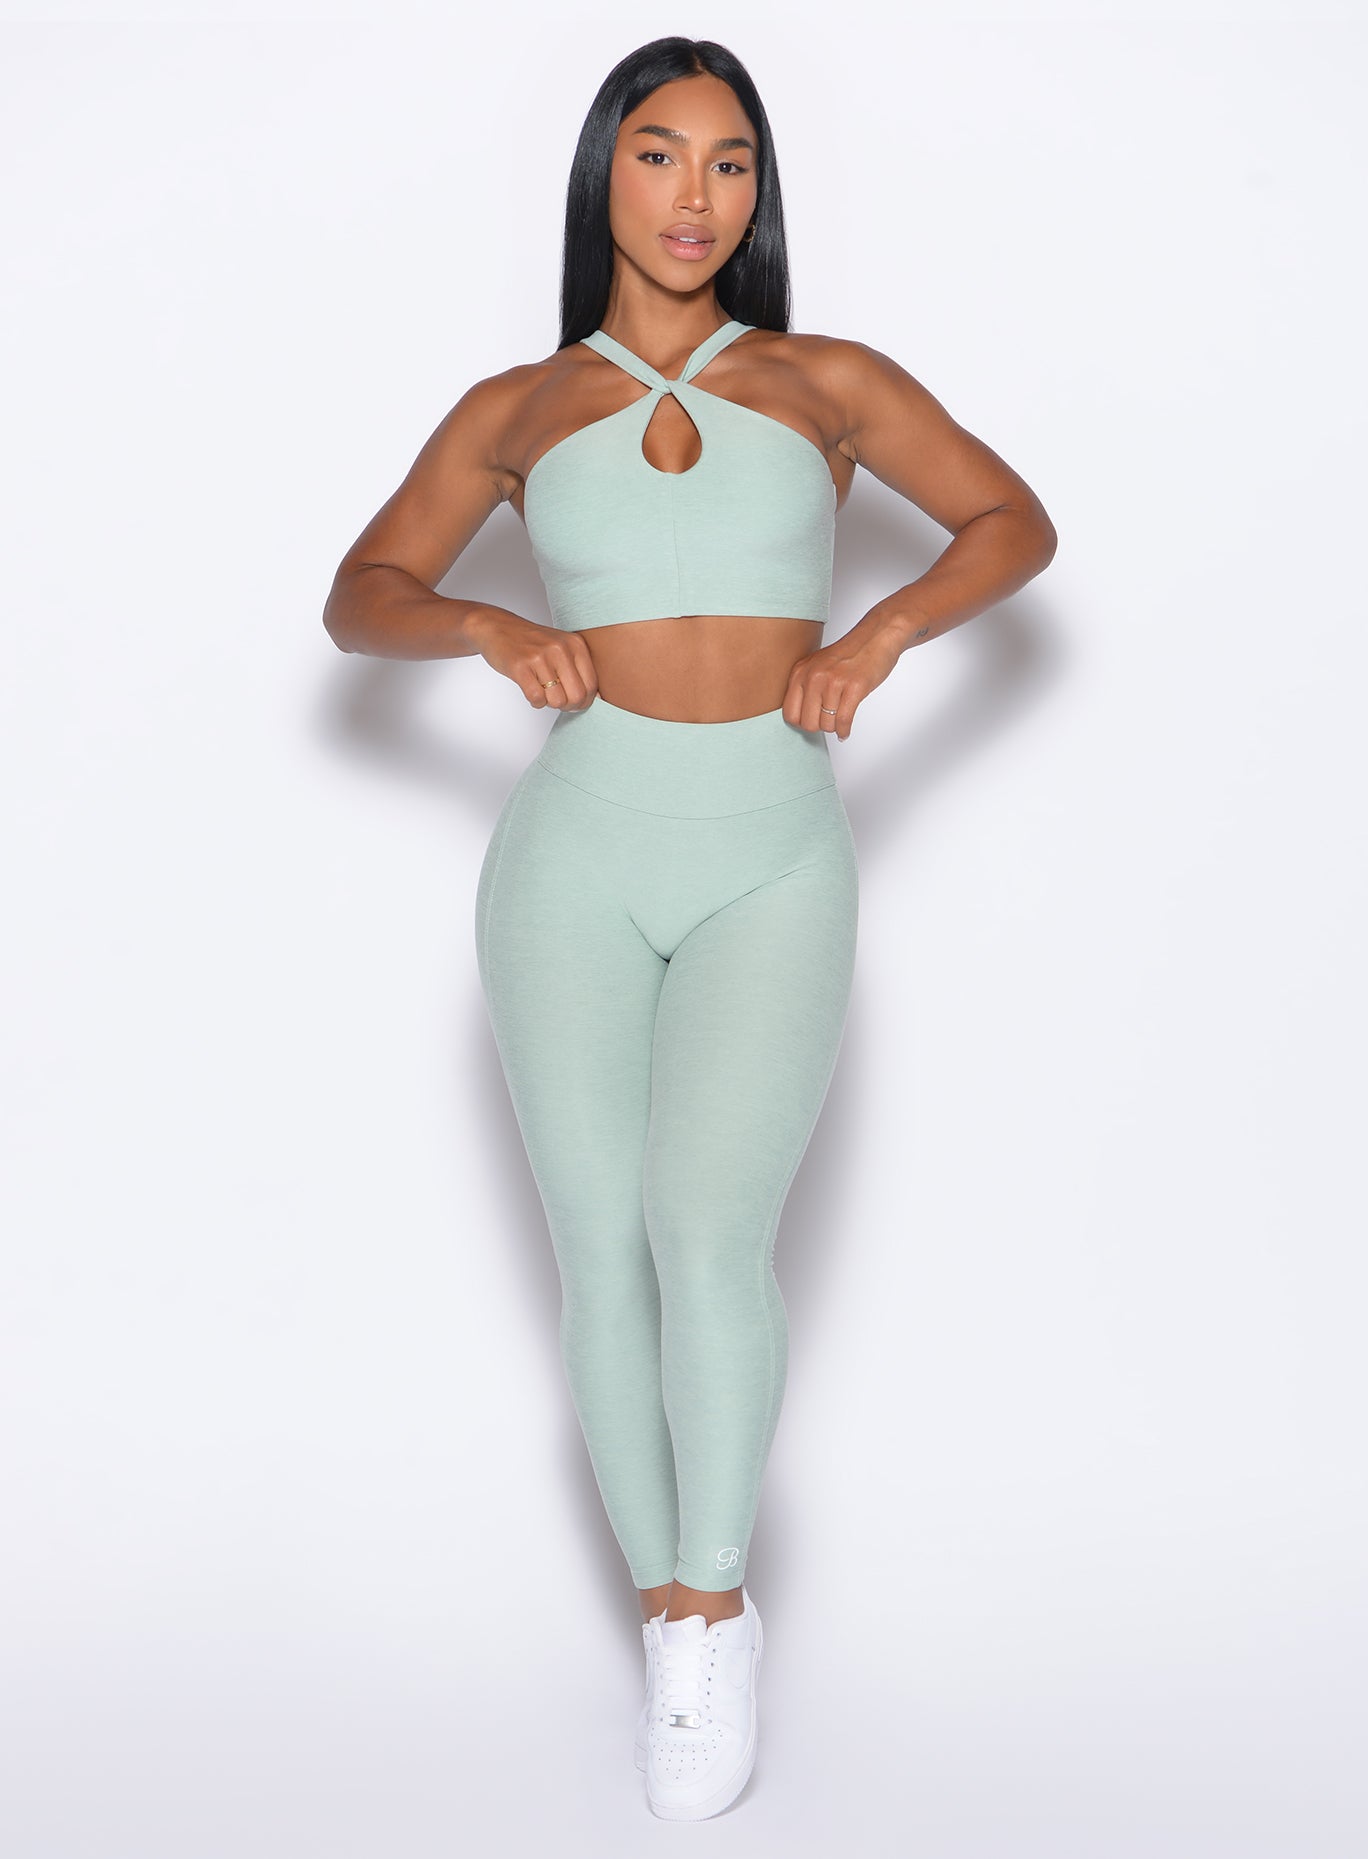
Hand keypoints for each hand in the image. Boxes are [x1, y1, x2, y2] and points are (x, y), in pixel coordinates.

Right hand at [466, 611, 598, 711]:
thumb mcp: (562, 647)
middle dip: (568, 706)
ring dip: (549, 703)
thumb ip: (579, 669)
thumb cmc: (532, 642)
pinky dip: (535, 702)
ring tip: (542, 690)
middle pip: (577, 697)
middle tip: (557, 700)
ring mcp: (540, 657)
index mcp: (575, 644)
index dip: (584, 701)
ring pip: (557, 701)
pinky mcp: (521, 667)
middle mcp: (560, 649)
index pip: (592, 685)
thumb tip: (598, 699)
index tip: (574, 701)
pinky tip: (530, 690)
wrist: (497, 627)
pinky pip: (537, 699)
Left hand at [781, 618, 905, 739]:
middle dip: (819, 727)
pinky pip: (843, 721)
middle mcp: (814, 676)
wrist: (876, 636)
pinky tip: (845, 731)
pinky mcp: (853, 688)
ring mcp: (833, 682)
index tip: (811, 720)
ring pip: (826, 725)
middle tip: (827, 721)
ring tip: (839, 719)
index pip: (789, 713)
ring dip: (834, 727)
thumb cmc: (849, 653)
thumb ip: (804, 686)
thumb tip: (799, 717)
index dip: (801, 722)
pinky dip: (844, 731)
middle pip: (807, 723)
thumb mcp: (817, 665)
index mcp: (801, 672)